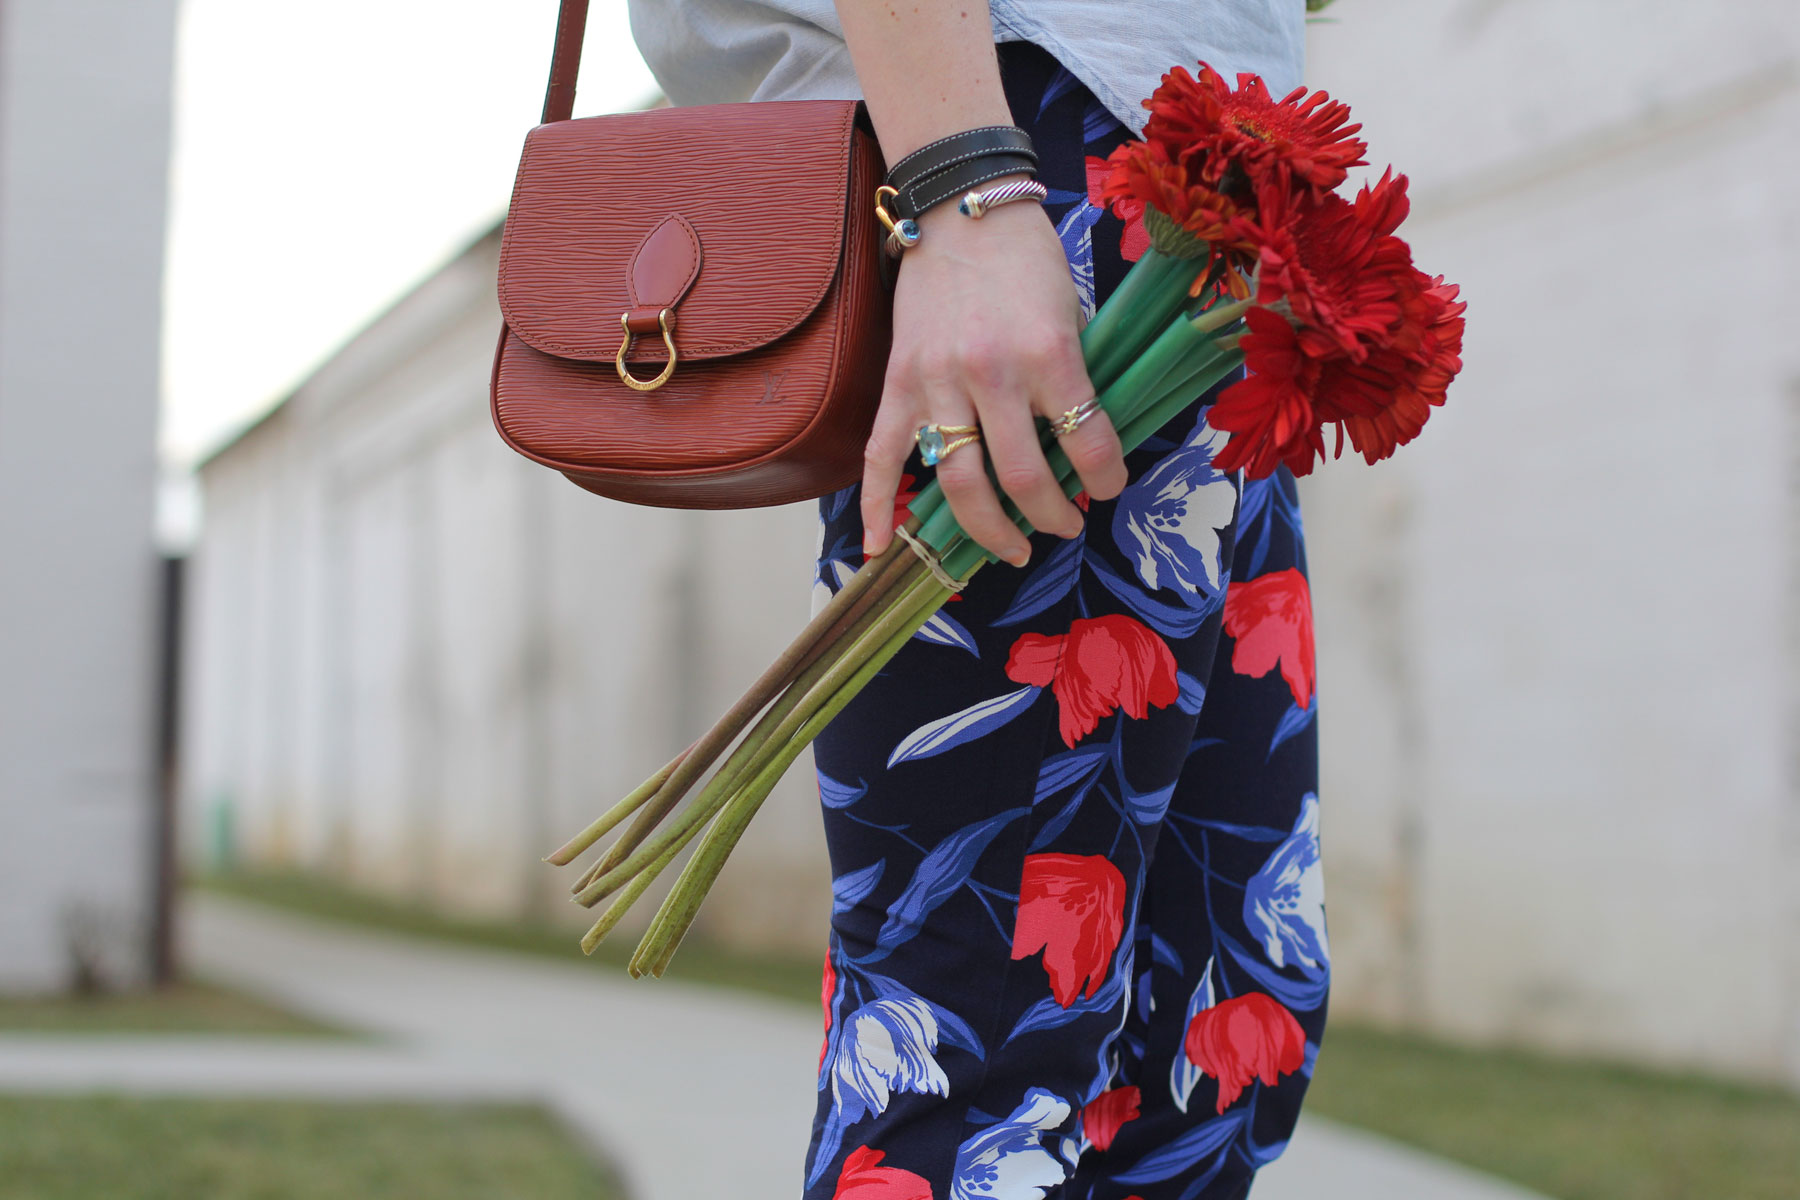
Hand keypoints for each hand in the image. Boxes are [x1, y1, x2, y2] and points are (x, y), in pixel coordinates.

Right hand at [861, 195, 1128, 566]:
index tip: (1107, 487)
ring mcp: (937, 382)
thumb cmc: (1027, 260)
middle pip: (1021, 478)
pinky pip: (881, 457)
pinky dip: (878, 507)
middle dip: (1051, 516)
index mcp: (1048, 353)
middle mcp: (991, 373)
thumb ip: (1073, 380)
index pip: (1087, 443)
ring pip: (959, 483)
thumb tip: (1081, 449)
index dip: (1107, 479)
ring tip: (1013, 549)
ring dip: (990, 530)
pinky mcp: (899, 383)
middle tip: (1065, 525)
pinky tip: (882, 548)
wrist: (961, 210)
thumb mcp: (1072, 314)